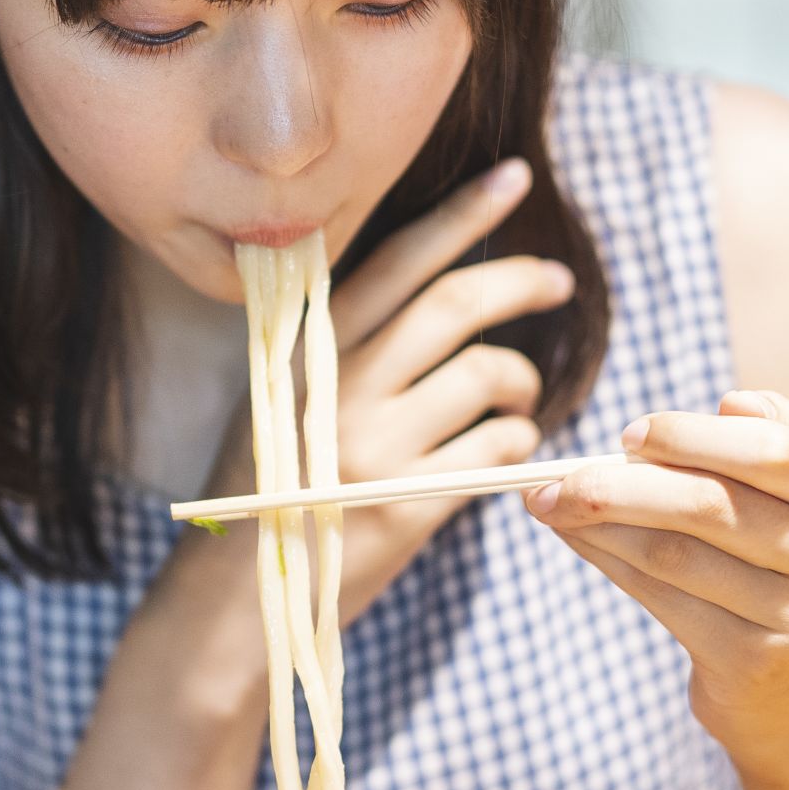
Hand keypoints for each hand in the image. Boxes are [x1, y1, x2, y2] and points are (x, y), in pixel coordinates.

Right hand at [192, 158, 575, 625]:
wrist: (230, 613)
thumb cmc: (263, 503)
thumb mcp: (278, 408)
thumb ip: (334, 355)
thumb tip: (421, 297)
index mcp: (303, 354)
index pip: (395, 263)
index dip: (459, 215)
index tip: (513, 176)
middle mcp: (336, 390)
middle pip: (453, 308)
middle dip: (520, 281)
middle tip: (558, 280)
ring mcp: (372, 450)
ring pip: (488, 380)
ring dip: (521, 384)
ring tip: (515, 401)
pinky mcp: (406, 509)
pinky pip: (496, 452)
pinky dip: (517, 445)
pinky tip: (505, 454)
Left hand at [523, 391, 788, 763]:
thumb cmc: (776, 569)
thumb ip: (765, 442)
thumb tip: (732, 402)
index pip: (774, 450)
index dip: (692, 437)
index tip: (627, 435)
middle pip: (714, 504)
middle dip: (623, 484)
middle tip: (561, 477)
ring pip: (677, 552)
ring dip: (600, 524)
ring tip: (552, 505)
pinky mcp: (759, 663)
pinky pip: (663, 598)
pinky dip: (609, 563)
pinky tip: (577, 542)